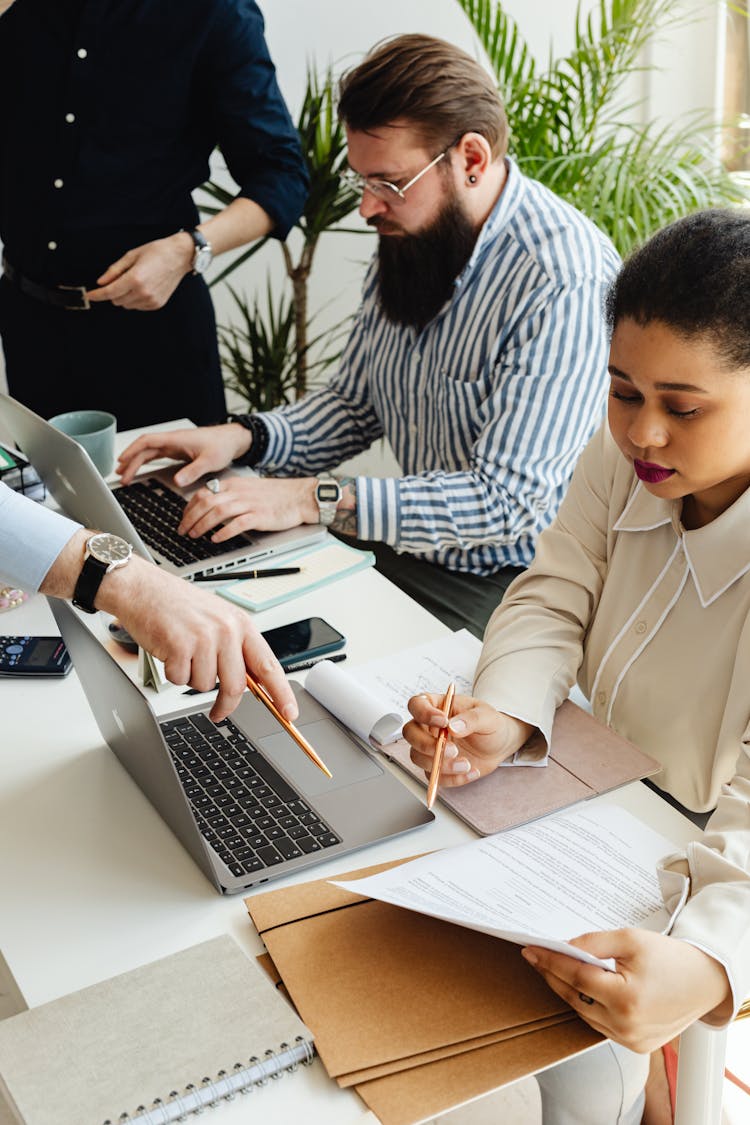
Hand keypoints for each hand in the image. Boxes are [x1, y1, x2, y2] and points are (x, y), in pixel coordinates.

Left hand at [86, 232, 193, 309]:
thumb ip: (114, 270)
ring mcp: (151, 300)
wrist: (179, 257)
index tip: (89, 295)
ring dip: (124, 296)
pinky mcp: (157, 304)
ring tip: (134, 281)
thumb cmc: (157, 252)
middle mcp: (143, 292)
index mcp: (135, 278)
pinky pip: (137, 306)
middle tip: (121, 278)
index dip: (97, 295)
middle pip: (116, 300)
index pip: (109, 292)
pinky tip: (142, 287)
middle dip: (113, 292)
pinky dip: (135, 299)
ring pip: (126, 305)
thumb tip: (101, 282)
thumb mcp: (131, 255)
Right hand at [98, 556, 297, 723]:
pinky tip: (169, 651)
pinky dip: (173, 673)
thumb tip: (251, 683)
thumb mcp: (217, 619)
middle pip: (236, 685)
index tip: (289, 713)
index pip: (268, 665)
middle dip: (226, 704)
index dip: (281, 693)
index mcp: (240, 624)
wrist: (142, 588)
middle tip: (218, 713)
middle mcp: (226, 630)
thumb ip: (236, 648)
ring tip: (183, 653)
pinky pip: (181, 680)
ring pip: (205, 685)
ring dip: (192, 678)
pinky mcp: (180, 646)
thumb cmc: (178, 605)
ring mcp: (204, 637)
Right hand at [117, 424, 249, 485]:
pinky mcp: (178, 451)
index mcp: (176, 439)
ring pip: (149, 452)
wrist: (232, 440)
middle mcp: (172, 441)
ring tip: (124, 475)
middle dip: (131, 461)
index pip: (148, 441)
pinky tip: (140, 468)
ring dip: (136, 462)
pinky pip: (157, 456)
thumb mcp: (209, 460)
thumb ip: (193, 470)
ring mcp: (174, 445)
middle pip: (145, 449)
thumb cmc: (222, 445)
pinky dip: (146, 462)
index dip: (133, 450)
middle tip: (121, 476)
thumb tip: (177, 480)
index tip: (122, 461)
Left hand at [178, 476, 318, 541]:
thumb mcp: (248, 489)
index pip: (203, 493)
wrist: (299, 496)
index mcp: (233, 484)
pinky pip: (237, 523)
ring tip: (195, 535)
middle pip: (206, 502)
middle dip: (190, 518)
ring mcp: (249, 503)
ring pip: (218, 511)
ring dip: (203, 525)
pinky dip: (224, 532)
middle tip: (183, 531)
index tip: (183, 519)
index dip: (189, 508)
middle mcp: (238, 492)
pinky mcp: (260, 516)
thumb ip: (229, 495)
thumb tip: (210, 507)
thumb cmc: (275, 495)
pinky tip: (216, 539)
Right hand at [403, 693, 533, 786]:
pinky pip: (434, 776)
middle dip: (427, 745)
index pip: (417, 704)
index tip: (443, 722)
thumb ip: (471, 719)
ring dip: (440, 765)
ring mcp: (431, 748)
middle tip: (452, 750)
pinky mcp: (437, 767)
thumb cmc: (491, 724)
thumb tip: (453, 726)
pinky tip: (471, 771)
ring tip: (466, 764)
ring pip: (417, 757)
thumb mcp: (487, 716)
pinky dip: (452, 779)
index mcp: (438, 707)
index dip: (423, 713)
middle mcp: (430, 727)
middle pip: (410, 733)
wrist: (501, 745)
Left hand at [521, 929, 731, 1051]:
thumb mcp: (630, 940)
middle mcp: (626, 1026)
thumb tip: (563, 947)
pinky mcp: (635, 1046)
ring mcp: (630, 1040)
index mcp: (626, 999)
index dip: (550, 962)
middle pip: (575, 998)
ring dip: (567, 992)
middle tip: (535, 957)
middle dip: (552, 975)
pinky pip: (599, 1024)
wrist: (704, 981)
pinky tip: (577, 988)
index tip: (531, 949)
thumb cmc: (670, 957)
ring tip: (552, 969)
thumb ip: (593, 944)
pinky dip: (586, 1006)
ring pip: (584, 1013)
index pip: (576, 978)